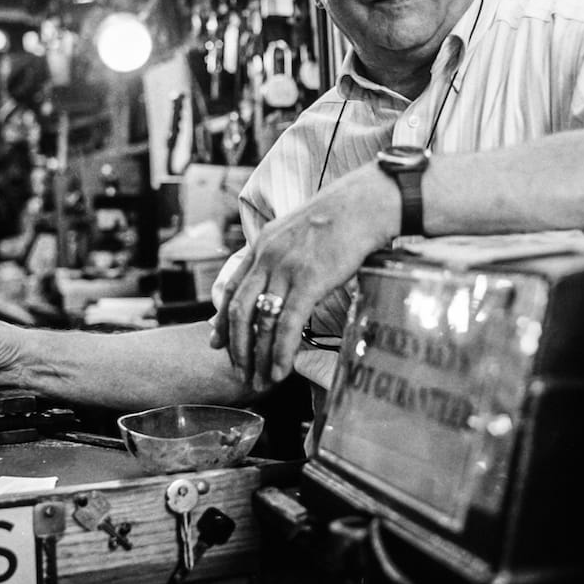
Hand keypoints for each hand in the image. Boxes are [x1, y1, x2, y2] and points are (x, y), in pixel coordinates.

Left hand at [210, 161, 398, 390]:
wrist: (366, 203)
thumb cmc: (342, 217)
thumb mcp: (300, 230)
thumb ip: (285, 253)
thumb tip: (285, 278)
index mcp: (263, 244)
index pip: (232, 288)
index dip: (222, 320)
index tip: (217, 343)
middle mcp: (267, 257)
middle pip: (238, 310)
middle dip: (236, 347)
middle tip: (239, 372)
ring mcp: (286, 269)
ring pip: (260, 322)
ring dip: (257, 357)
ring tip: (259, 380)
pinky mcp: (309, 281)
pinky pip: (287, 325)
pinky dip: (280, 352)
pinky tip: (280, 370)